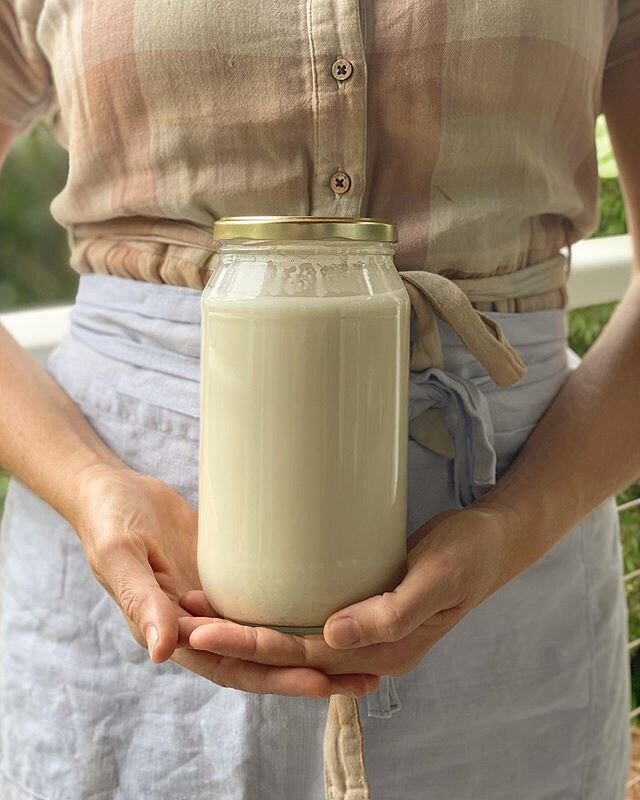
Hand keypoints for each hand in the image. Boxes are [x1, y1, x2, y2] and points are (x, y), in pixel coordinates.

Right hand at [73, 464, 378, 698]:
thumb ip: (140, 601)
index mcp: (174, 632)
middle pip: (264, 659)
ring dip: (313, 645)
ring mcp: (220, 601)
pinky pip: (268, 598)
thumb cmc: (109, 521)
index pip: (232, 667)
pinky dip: (297, 608)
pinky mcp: (232, 574)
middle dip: (312, 671)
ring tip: (368, 649)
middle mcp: (203, 625)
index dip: (275, 677)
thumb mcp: (121, 556)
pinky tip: (337, 604)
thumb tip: (161, 651)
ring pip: (272, 633)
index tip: (321, 679)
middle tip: (369, 673)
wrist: (115, 490)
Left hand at [180, 504, 521, 679]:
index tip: (203, 633)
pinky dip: (273, 614)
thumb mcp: (436, 577)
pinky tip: (247, 600)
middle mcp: (366, 648)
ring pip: (292, 639)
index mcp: (382, 650)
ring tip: (200, 614)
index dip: (249, 647)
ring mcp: (363, 630)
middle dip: (233, 641)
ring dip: (246, 631)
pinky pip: (307, 619)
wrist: (491, 542)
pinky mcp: (359, 607)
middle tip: (182, 622)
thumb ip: (390, 613)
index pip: (301, 655)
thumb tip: (332, 638)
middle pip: (287, 652)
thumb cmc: (466, 555)